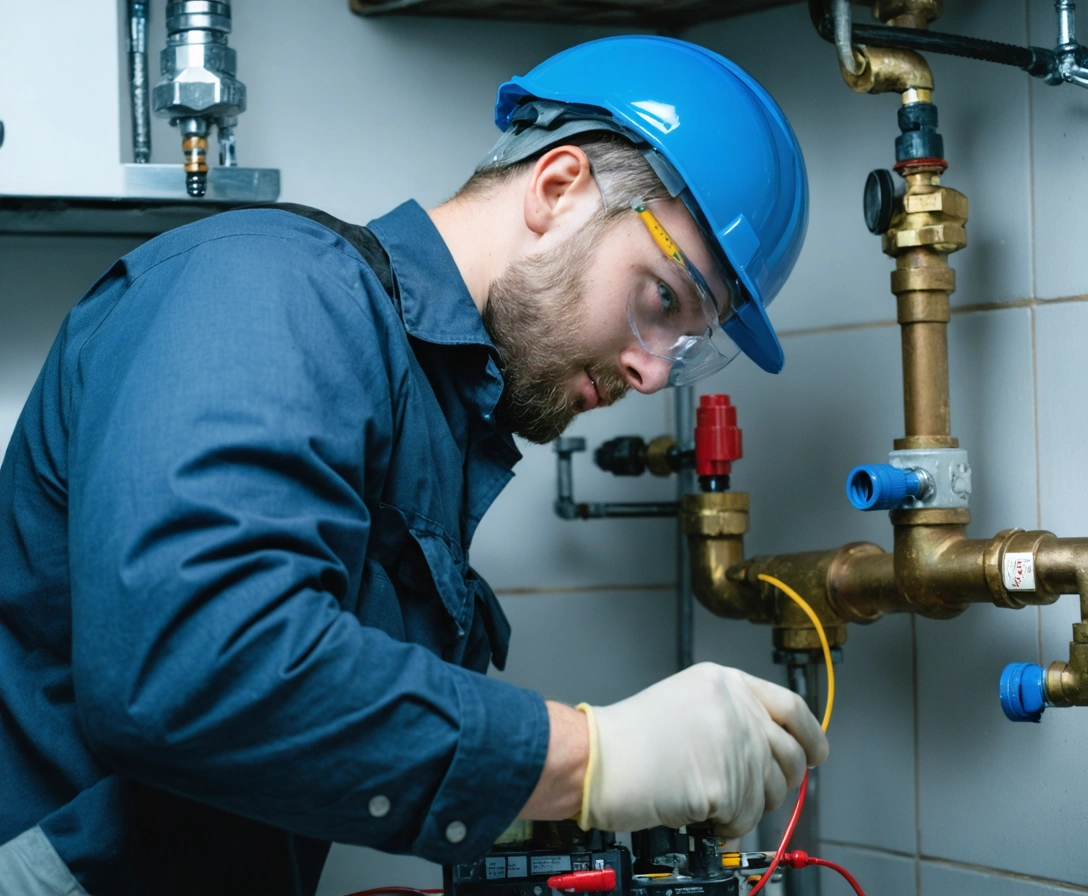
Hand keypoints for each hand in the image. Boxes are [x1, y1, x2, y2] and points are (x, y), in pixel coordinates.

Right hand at [578, 663, 828, 835]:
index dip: (810, 734)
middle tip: (753, 794)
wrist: (597, 758)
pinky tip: (702, 815)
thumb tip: (768, 751)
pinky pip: (746, 817)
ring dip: (748, 806)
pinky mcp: (725, 782)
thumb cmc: (628, 738)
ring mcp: (733, 743)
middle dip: (777, 783)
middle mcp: (735, 707)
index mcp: (724, 682)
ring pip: (771, 790)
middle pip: (789, 754)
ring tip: (714, 801)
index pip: (790, 706)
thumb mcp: (685, 702)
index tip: (817, 753)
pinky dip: (728, 824)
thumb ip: (730, 716)